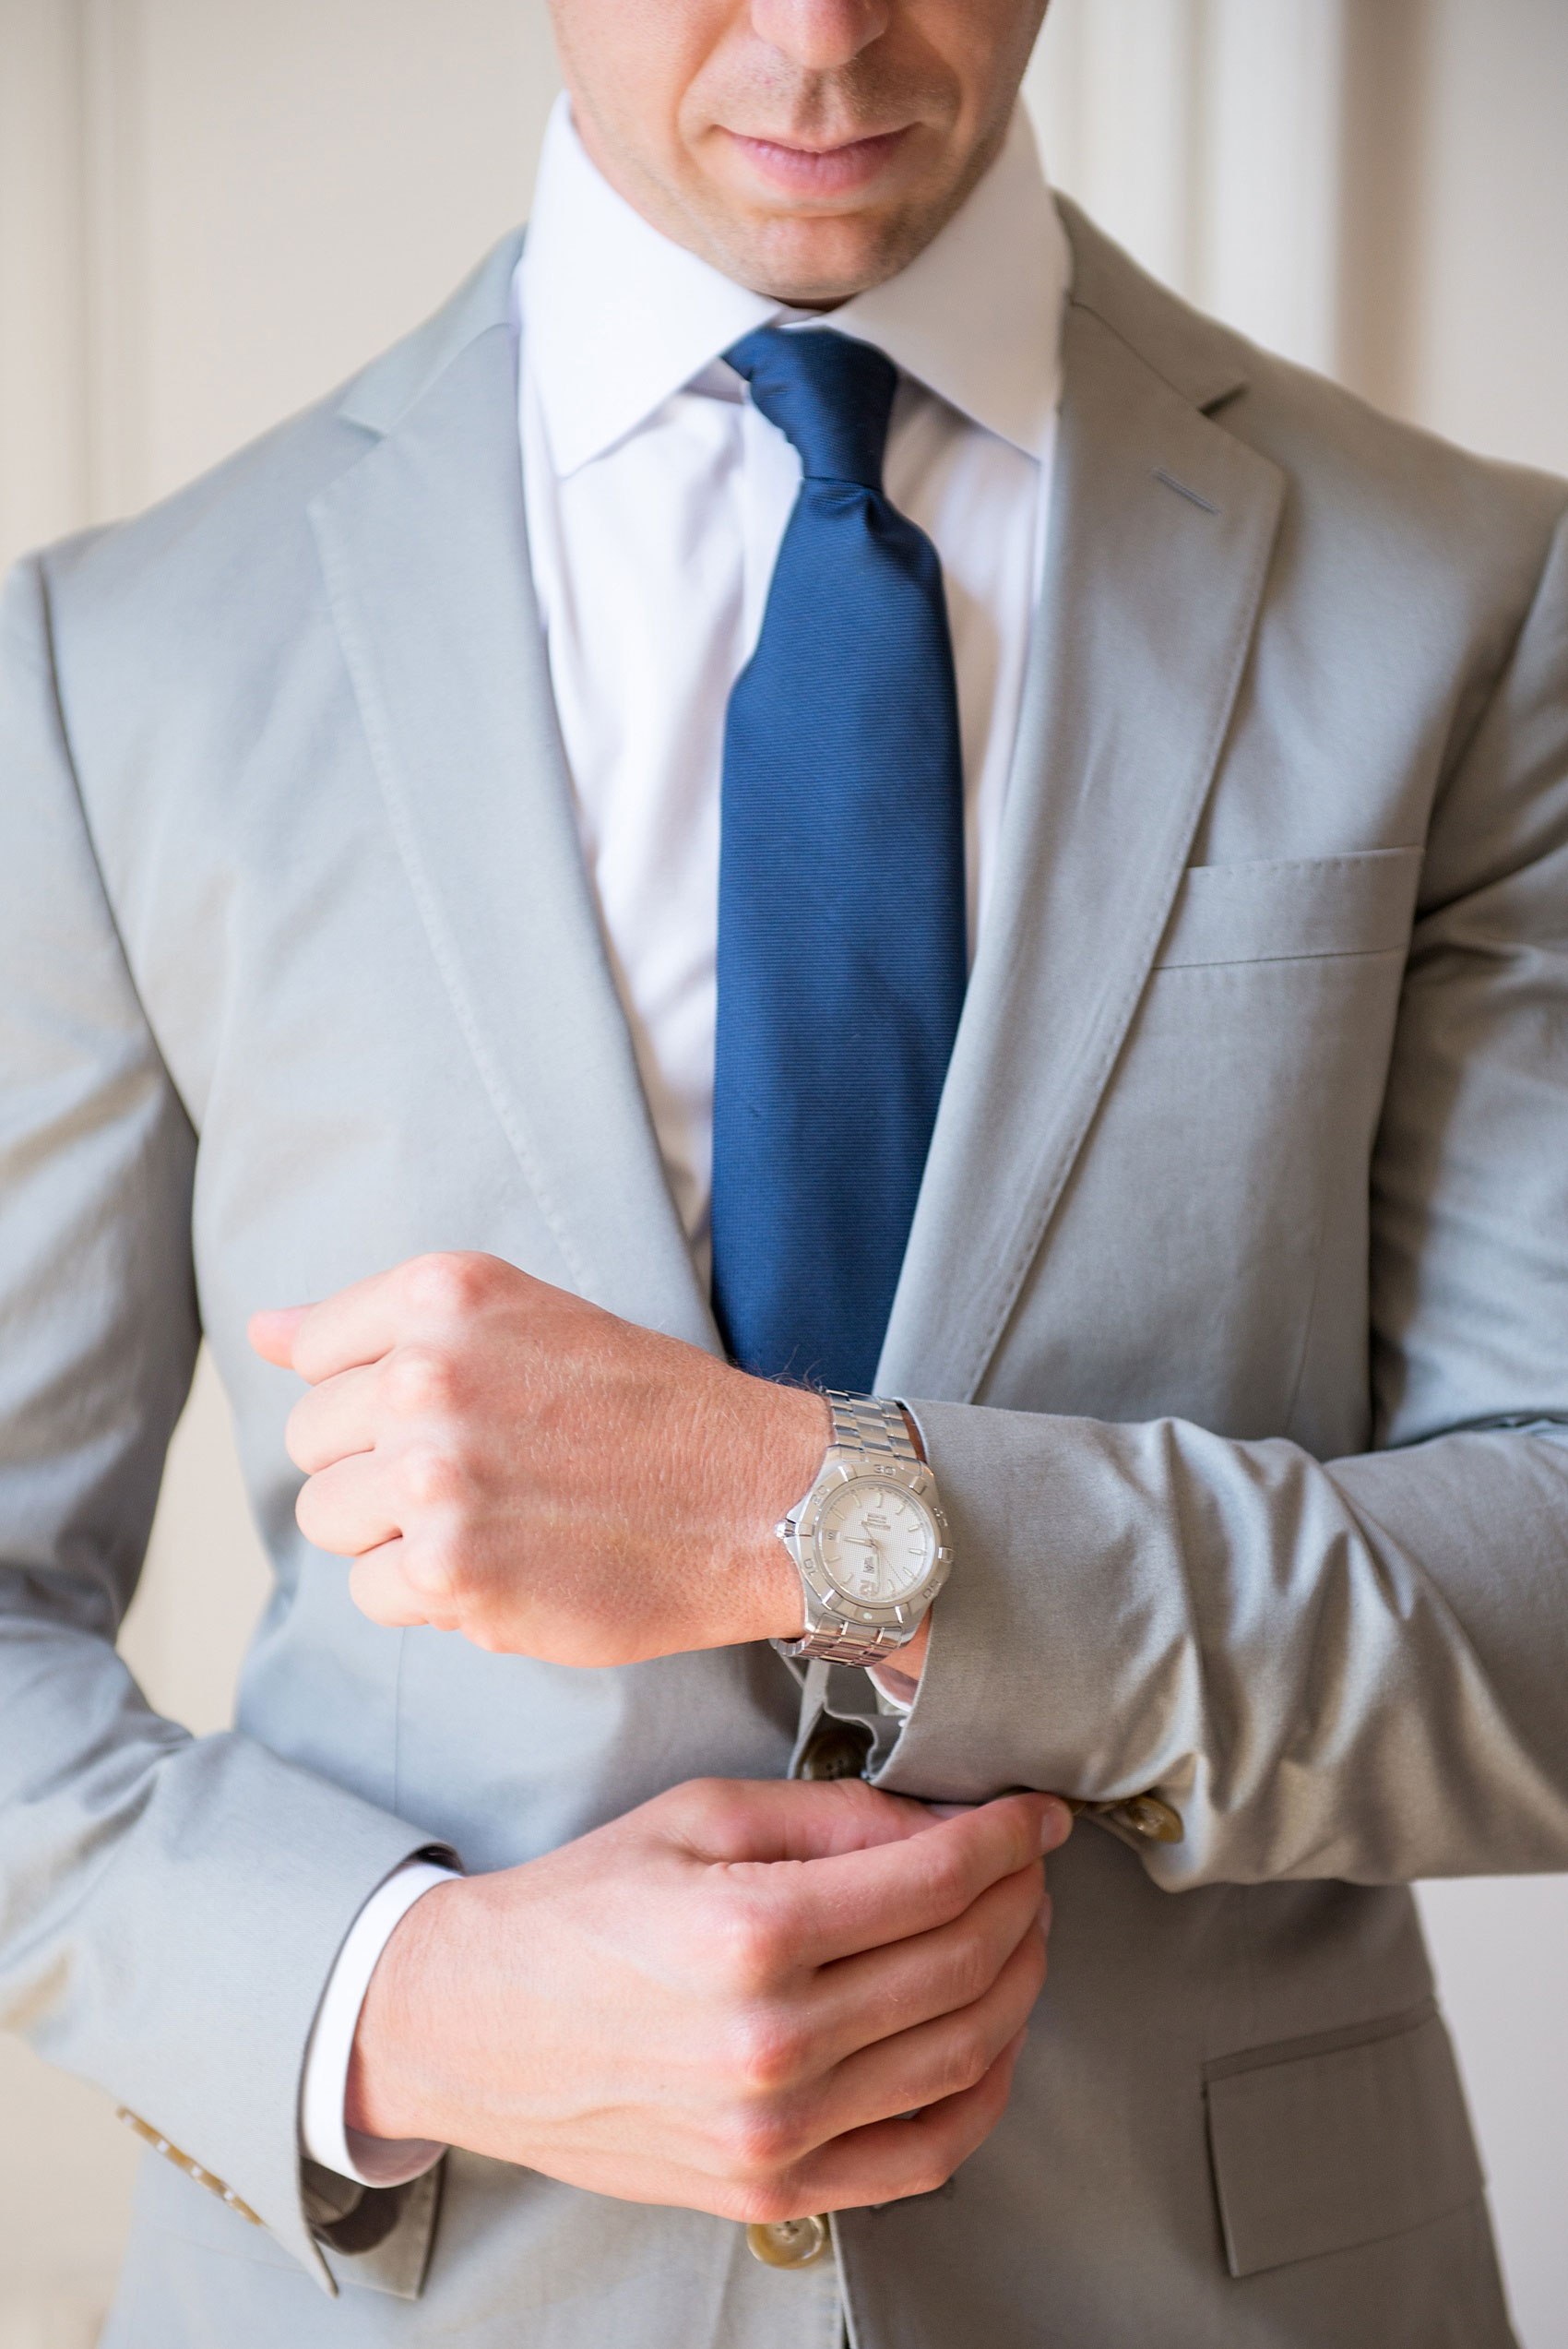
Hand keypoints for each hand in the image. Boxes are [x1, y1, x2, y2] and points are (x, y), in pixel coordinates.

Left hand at [249, 1252, 826, 1664]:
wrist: (760, 1496)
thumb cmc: (646, 1410)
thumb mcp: (518, 1319)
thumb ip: (383, 1327)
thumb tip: (263, 1332)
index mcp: (443, 1293)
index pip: (315, 1355)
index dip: (375, 1401)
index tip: (452, 1417)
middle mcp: (428, 1371)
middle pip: (311, 1444)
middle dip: (377, 1472)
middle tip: (483, 1479)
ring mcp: (434, 1472)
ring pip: (329, 1520)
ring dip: (396, 1536)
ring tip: (493, 1523)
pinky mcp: (450, 1568)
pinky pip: (375, 1593)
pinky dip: (431, 1598)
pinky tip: (508, 1571)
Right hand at [349, 1777, 1069, 2219]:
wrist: (474, 2025)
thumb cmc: (578, 1908)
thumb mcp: (697, 1816)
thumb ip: (829, 1816)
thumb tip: (940, 1823)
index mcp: (750, 1930)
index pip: (935, 1880)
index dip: (1007, 1839)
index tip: (1035, 1816)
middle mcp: (772, 2041)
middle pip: (962, 1963)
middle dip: (1020, 1901)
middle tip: (1029, 1865)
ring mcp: (776, 2131)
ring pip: (961, 2056)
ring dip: (1017, 1984)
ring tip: (1017, 1933)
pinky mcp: (771, 2189)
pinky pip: (923, 2153)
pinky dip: (982, 2093)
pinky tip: (990, 2038)